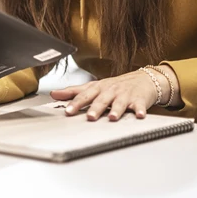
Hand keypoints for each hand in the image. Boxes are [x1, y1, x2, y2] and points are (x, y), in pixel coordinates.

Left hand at [50, 67, 177, 120]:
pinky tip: (140, 115)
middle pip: (101, 100)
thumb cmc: (115, 85)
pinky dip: (140, 110)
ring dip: (116, 110)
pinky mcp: (139, 100)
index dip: (76, 103)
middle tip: (90, 117)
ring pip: (119, 103)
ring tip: (112, 118)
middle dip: (95, 108)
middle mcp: (110, 91)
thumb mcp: (93, 87)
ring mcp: (125, 95)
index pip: (84, 96)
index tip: (68, 111)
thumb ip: (73, 91)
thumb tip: (53, 94)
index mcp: (98, 88)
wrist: (143, 79)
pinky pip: (139, 105)